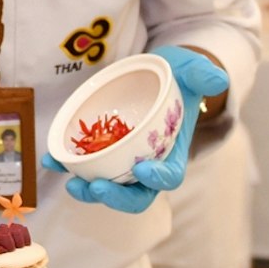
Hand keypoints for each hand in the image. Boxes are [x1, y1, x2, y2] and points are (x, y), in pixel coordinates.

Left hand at [42, 46, 229, 212]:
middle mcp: (148, 164)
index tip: (142, 171)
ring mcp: (123, 160)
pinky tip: (50, 160)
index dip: (157, 180)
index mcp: (173, 153)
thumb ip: (204, 75)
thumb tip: (217, 80)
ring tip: (71, 183)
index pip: (169, 177)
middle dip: (116, 196)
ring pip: (108, 186)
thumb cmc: (178, 77)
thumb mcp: (193, 71)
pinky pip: (85, 165)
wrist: (158, 74)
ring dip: (89, 190)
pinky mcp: (102, 150)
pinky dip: (66, 165)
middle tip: (97, 186)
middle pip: (135, 194)